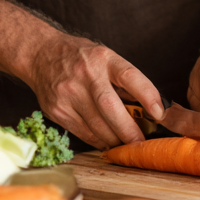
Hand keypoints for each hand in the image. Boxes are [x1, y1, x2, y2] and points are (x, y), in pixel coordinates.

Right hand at [25, 32, 163, 150]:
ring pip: (96, 126)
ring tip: (126, 145)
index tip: (159, 113)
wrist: (40, 54)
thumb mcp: (106, 57)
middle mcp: (85, 75)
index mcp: (104, 58)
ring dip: (115, 140)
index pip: (130, 76)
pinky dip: (98, 140)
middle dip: (129, 130)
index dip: (147, 95)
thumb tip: (148, 107)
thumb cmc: (81, 57)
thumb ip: (124, 79)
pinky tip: (107, 142)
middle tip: (141, 143)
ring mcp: (68, 93)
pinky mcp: (57, 110)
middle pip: (110, 107)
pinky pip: (82, 132)